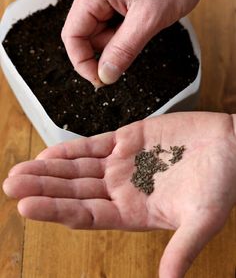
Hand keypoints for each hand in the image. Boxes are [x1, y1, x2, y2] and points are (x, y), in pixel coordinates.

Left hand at [3, 112, 235, 276]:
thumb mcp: (204, 219)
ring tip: (21, 169)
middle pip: (74, 191)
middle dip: (43, 187)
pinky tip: (50, 151)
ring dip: (50, 168)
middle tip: (11, 184)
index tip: (26, 207)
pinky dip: (72, 148)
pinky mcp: (130, 139)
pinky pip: (94, 144)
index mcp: (135, 213)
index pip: (85, 215)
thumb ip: (182, 249)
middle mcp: (123, 189)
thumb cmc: (223, 183)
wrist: (232, 146)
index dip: (55, 211)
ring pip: (78, 167)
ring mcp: (124, 163)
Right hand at [61, 0, 227, 85]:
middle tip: (134, 46)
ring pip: (103, 30)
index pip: (72, 34)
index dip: (82, 61)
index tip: (100, 79)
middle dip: (109, 48)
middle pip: (88, 34)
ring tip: (145, 25)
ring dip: (122, 38)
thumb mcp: (149, 18)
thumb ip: (124, 49)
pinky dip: (128, 30)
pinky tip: (145, 20)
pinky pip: (115, 22)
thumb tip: (106, 73)